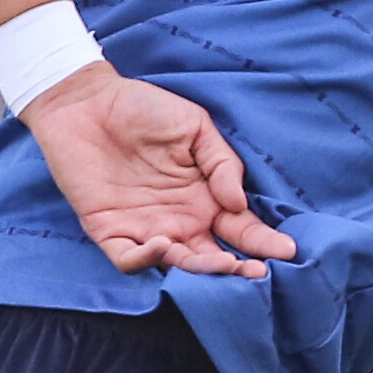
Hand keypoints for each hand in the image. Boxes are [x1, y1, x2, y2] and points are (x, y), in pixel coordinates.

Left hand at [21, 66, 296, 277]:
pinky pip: (129, 258)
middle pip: (214, 256)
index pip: (241, 230)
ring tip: (220, 262)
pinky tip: (163, 244)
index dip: (264, 242)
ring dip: (199, 269)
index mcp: (206, 198)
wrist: (86, 100)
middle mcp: (180, 220)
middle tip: (256, 272)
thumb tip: (239, 204)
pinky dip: (146, 260)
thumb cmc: (144, 108)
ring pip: (177, 264)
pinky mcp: (108, 229)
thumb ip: (222, 164)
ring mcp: (145, 227)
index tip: (286, 250)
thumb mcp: (196, 127)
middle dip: (238, 268)